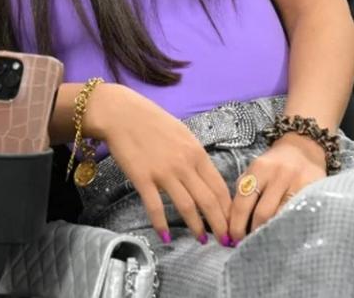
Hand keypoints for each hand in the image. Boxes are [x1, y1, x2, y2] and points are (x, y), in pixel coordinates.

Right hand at [94, 85, 232, 244]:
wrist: (120, 113)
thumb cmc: (150, 120)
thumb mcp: (181, 133)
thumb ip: (194, 155)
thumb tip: (204, 176)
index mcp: (196, 152)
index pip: (220, 187)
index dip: (229, 208)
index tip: (233, 222)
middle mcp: (184, 164)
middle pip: (209, 201)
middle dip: (220, 225)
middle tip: (226, 241)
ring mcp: (163, 172)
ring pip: (187, 207)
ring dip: (197, 227)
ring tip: (203, 241)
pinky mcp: (142, 178)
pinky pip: (155, 207)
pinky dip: (161, 224)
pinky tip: (165, 236)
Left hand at [228, 134, 325, 242]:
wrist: (304, 148)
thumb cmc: (273, 165)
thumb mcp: (255, 171)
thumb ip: (243, 191)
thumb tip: (230, 222)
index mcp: (259, 169)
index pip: (242, 202)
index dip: (236, 224)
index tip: (232, 238)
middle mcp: (278, 174)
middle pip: (262, 213)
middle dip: (252, 232)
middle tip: (248, 244)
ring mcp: (299, 183)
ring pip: (282, 216)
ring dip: (271, 232)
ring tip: (264, 242)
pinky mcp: (314, 190)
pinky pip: (299, 214)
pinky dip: (289, 226)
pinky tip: (283, 234)